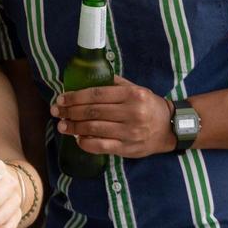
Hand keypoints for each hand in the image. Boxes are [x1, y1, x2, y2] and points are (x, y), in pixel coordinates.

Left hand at [52, 76, 175, 157]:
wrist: (170, 128)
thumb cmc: (149, 106)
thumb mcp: (136, 89)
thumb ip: (115, 84)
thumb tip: (87, 79)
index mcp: (131, 94)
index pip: (96, 94)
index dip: (75, 97)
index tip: (62, 98)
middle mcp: (131, 112)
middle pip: (93, 112)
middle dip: (70, 112)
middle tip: (57, 112)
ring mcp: (129, 132)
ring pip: (94, 129)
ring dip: (74, 128)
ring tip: (62, 126)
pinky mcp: (127, 148)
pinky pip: (101, 146)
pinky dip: (86, 143)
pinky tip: (77, 139)